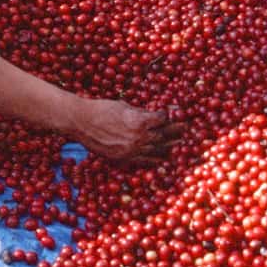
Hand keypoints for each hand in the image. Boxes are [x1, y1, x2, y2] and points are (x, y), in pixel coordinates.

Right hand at [67, 99, 182, 160]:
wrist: (81, 122)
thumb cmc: (101, 109)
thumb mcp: (124, 105)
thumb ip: (140, 112)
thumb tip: (151, 115)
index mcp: (140, 121)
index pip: (161, 119)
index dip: (168, 116)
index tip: (173, 115)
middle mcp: (138, 137)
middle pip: (163, 136)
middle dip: (175, 132)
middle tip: (185, 130)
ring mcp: (131, 149)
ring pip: (156, 150)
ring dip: (169, 147)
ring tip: (179, 145)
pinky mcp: (123, 157)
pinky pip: (142, 160)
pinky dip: (154, 160)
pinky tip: (162, 160)